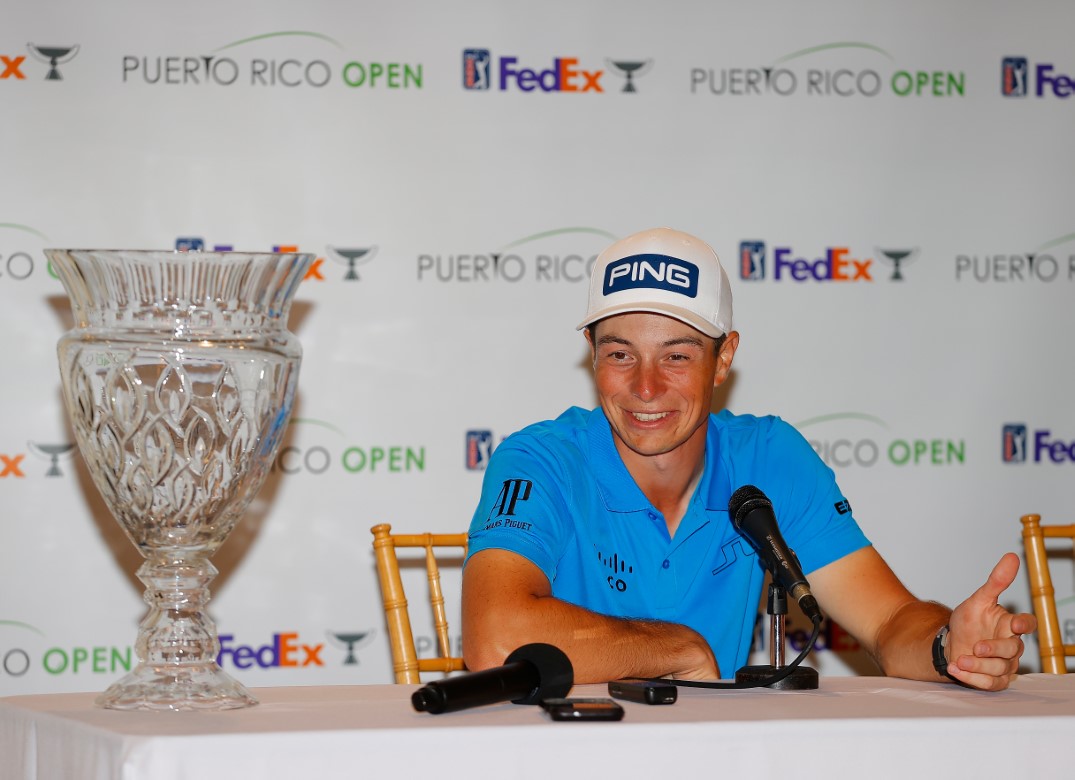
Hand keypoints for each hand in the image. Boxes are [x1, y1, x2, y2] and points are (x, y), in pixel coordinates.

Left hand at [945, 552, 1036, 689]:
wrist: (951, 643)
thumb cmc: (969, 622)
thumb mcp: (978, 599)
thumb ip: (996, 582)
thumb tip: (1012, 557)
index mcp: (1010, 625)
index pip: (1027, 624)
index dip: (1025, 625)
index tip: (1016, 625)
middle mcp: (1011, 646)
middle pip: (1013, 650)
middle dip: (994, 649)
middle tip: (976, 646)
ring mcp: (1004, 665)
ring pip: (1000, 669)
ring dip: (979, 666)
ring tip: (960, 660)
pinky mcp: (994, 680)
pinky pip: (990, 684)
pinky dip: (973, 679)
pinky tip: (956, 669)